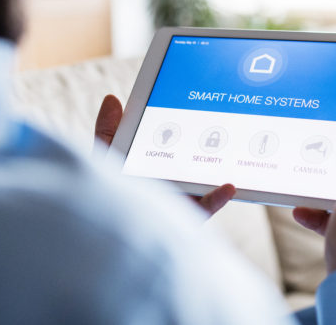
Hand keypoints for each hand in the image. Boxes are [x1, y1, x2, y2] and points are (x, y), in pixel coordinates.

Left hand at [94, 94, 234, 217]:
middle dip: (208, 139)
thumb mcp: (104, 159)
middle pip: (193, 157)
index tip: (193, 100)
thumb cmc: (105, 198)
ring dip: (218, 166)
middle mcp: (170, 179)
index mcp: (153, 163)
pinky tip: (228, 186)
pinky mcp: (186, 218)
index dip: (181, 121)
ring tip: (231, 149)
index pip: (170, 139)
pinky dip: (217, 198)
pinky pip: (206, 208)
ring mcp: (181, 199)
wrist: (106, 236)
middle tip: (223, 119)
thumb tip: (112, 98)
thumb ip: (107, 132)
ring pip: (204, 180)